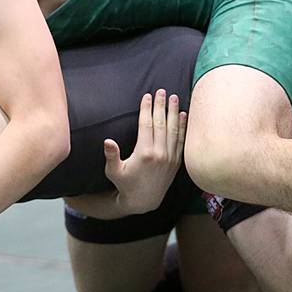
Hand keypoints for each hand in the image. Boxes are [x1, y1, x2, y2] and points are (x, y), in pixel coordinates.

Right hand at [104, 89, 186, 214]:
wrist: (144, 201)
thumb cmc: (125, 184)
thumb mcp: (113, 171)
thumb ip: (111, 156)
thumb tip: (108, 141)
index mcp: (144, 153)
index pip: (146, 125)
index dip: (146, 109)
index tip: (147, 96)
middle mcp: (160, 154)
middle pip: (161, 124)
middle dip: (161, 106)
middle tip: (161, 91)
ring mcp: (170, 157)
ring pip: (173, 130)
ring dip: (173, 112)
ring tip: (173, 98)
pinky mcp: (176, 161)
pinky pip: (181, 140)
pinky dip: (182, 126)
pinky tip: (183, 115)